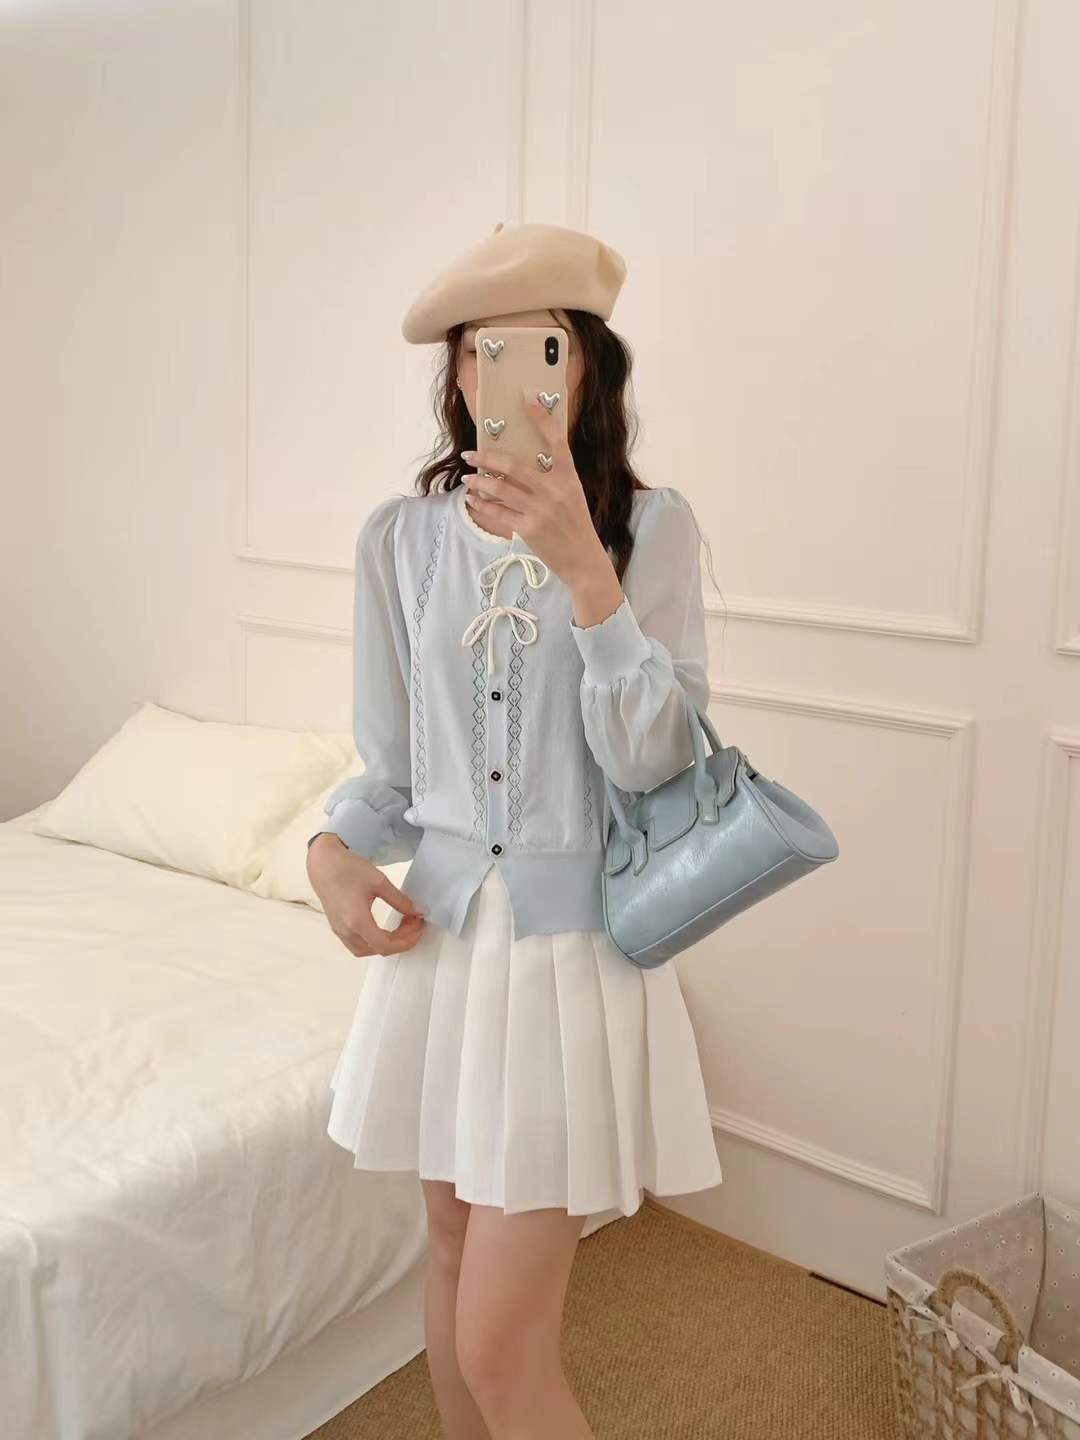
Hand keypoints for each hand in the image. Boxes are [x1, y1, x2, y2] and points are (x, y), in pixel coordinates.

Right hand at [307, 833, 426, 956]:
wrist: (323, 863)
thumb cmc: (349, 869)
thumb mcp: (379, 882)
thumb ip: (400, 900)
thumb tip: (419, 912)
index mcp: (357, 921)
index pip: (386, 945)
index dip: (407, 941)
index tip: (420, 927)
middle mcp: (347, 931)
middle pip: (378, 950)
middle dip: (400, 941)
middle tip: (414, 923)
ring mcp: (339, 931)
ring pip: (366, 950)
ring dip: (386, 943)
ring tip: (401, 927)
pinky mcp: (336, 927)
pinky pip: (356, 944)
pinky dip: (373, 941)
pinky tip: (384, 928)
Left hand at [461, 386, 614, 591]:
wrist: (584, 560)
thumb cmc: (575, 525)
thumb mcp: (572, 495)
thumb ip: (553, 478)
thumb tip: (519, 465)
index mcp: (569, 477)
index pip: (556, 440)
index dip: (541, 417)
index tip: (527, 398)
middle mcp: (555, 490)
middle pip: (513, 466)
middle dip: (487, 458)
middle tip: (470, 454)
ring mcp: (541, 510)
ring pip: (501, 489)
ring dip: (479, 482)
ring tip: (468, 479)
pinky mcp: (529, 529)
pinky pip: (498, 512)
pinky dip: (482, 505)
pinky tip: (473, 500)